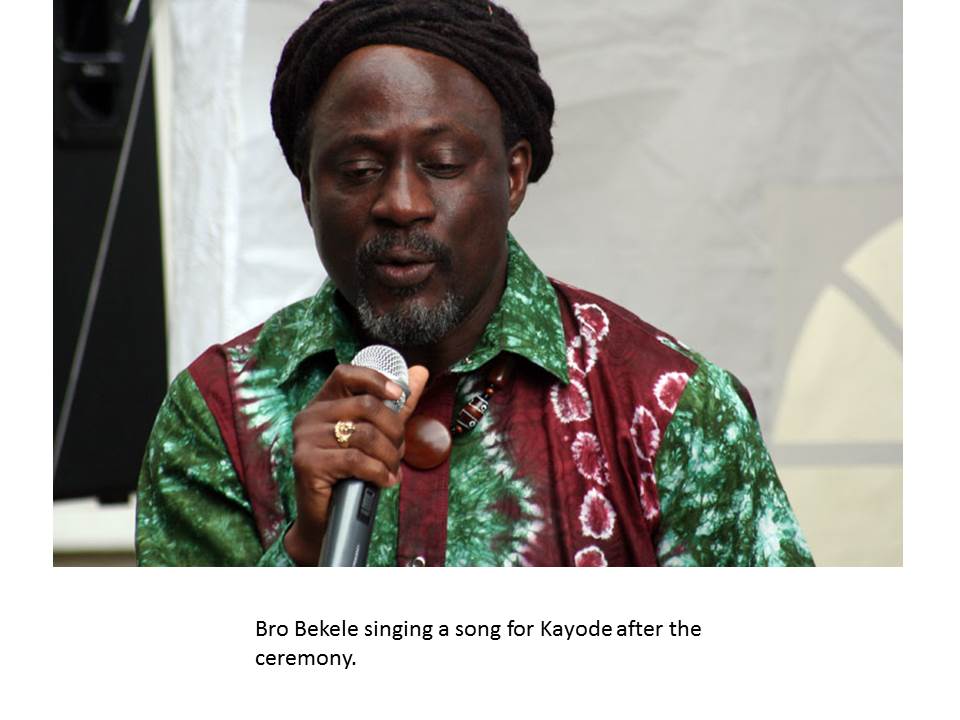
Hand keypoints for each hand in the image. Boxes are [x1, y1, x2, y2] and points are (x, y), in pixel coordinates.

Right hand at [284, 363, 428, 564]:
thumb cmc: (351, 476)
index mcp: (322, 404)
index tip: (398, 395)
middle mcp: (309, 417)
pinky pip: (356, 460)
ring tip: (393, 470)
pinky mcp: (307, 463)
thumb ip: (396, 406)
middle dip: (394, 430)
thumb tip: (420, 372)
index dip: (375, 379)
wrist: (327, 521)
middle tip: (400, 452)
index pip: (345, 374)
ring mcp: (305, 439)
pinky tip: (385, 481)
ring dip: (389, 456)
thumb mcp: (375, 436)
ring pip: (365, 435)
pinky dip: (379, 472)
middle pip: (366, 405)